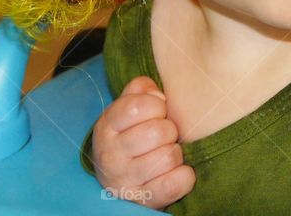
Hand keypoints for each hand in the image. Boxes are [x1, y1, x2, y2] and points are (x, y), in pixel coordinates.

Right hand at [92, 75, 195, 208]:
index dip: (157, 105)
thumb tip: (158, 94)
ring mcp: (123, 181)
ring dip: (175, 152)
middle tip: (164, 136)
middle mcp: (109, 155)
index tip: (158, 111)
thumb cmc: (131, 133)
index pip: (137, 106)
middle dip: (169, 130)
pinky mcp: (141, 201)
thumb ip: (141, 89)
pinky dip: (184, 176)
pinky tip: (179, 172)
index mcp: (106, 126)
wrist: (120, 177)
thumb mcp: (128, 106)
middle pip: (158, 131)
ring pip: (169, 156)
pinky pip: (174, 184)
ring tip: (166, 153)